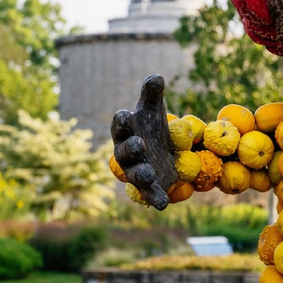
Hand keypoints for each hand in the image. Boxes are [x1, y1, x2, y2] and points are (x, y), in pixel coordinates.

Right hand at [111, 74, 177, 209]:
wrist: (162, 149)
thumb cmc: (151, 125)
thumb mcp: (153, 108)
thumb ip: (152, 93)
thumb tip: (156, 77)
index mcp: (126, 130)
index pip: (120, 125)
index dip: (122, 121)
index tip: (126, 115)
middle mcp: (126, 152)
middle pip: (125, 151)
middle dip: (130, 148)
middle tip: (139, 144)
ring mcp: (137, 170)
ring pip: (136, 174)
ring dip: (142, 174)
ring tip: (150, 172)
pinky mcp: (150, 186)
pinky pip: (150, 194)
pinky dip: (155, 198)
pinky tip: (161, 204)